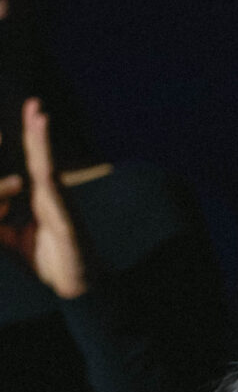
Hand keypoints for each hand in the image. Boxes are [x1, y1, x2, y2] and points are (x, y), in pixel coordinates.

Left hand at [0, 100, 88, 297]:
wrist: (76, 288)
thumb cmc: (52, 264)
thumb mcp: (15, 242)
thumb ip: (1, 229)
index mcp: (41, 200)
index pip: (30, 164)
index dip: (28, 140)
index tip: (24, 117)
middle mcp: (52, 197)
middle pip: (40, 156)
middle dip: (35, 129)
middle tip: (33, 103)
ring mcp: (60, 205)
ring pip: (47, 166)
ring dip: (43, 140)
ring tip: (39, 115)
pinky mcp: (65, 218)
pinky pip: (54, 192)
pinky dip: (50, 175)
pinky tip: (46, 163)